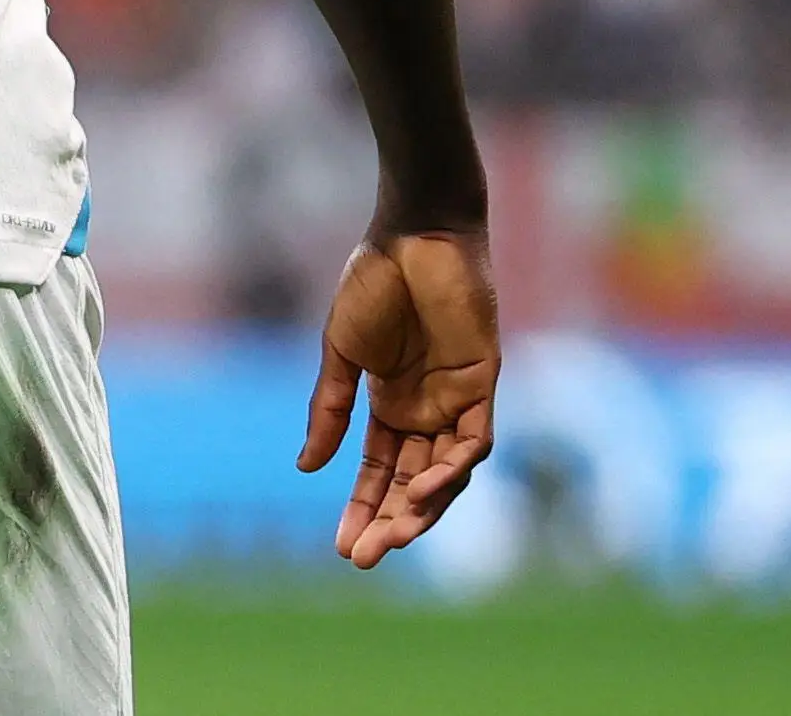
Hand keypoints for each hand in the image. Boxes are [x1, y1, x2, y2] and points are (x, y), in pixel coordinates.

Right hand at [297, 224, 498, 568]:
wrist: (413, 232)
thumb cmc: (374, 281)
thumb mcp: (341, 352)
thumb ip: (330, 408)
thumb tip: (307, 468)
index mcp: (390, 403)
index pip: (378, 472)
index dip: (361, 508)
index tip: (342, 548)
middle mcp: (427, 410)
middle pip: (411, 483)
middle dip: (388, 522)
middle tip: (363, 559)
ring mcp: (458, 400)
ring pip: (447, 473)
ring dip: (423, 507)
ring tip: (394, 535)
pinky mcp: (484, 383)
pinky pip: (475, 441)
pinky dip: (454, 468)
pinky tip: (425, 487)